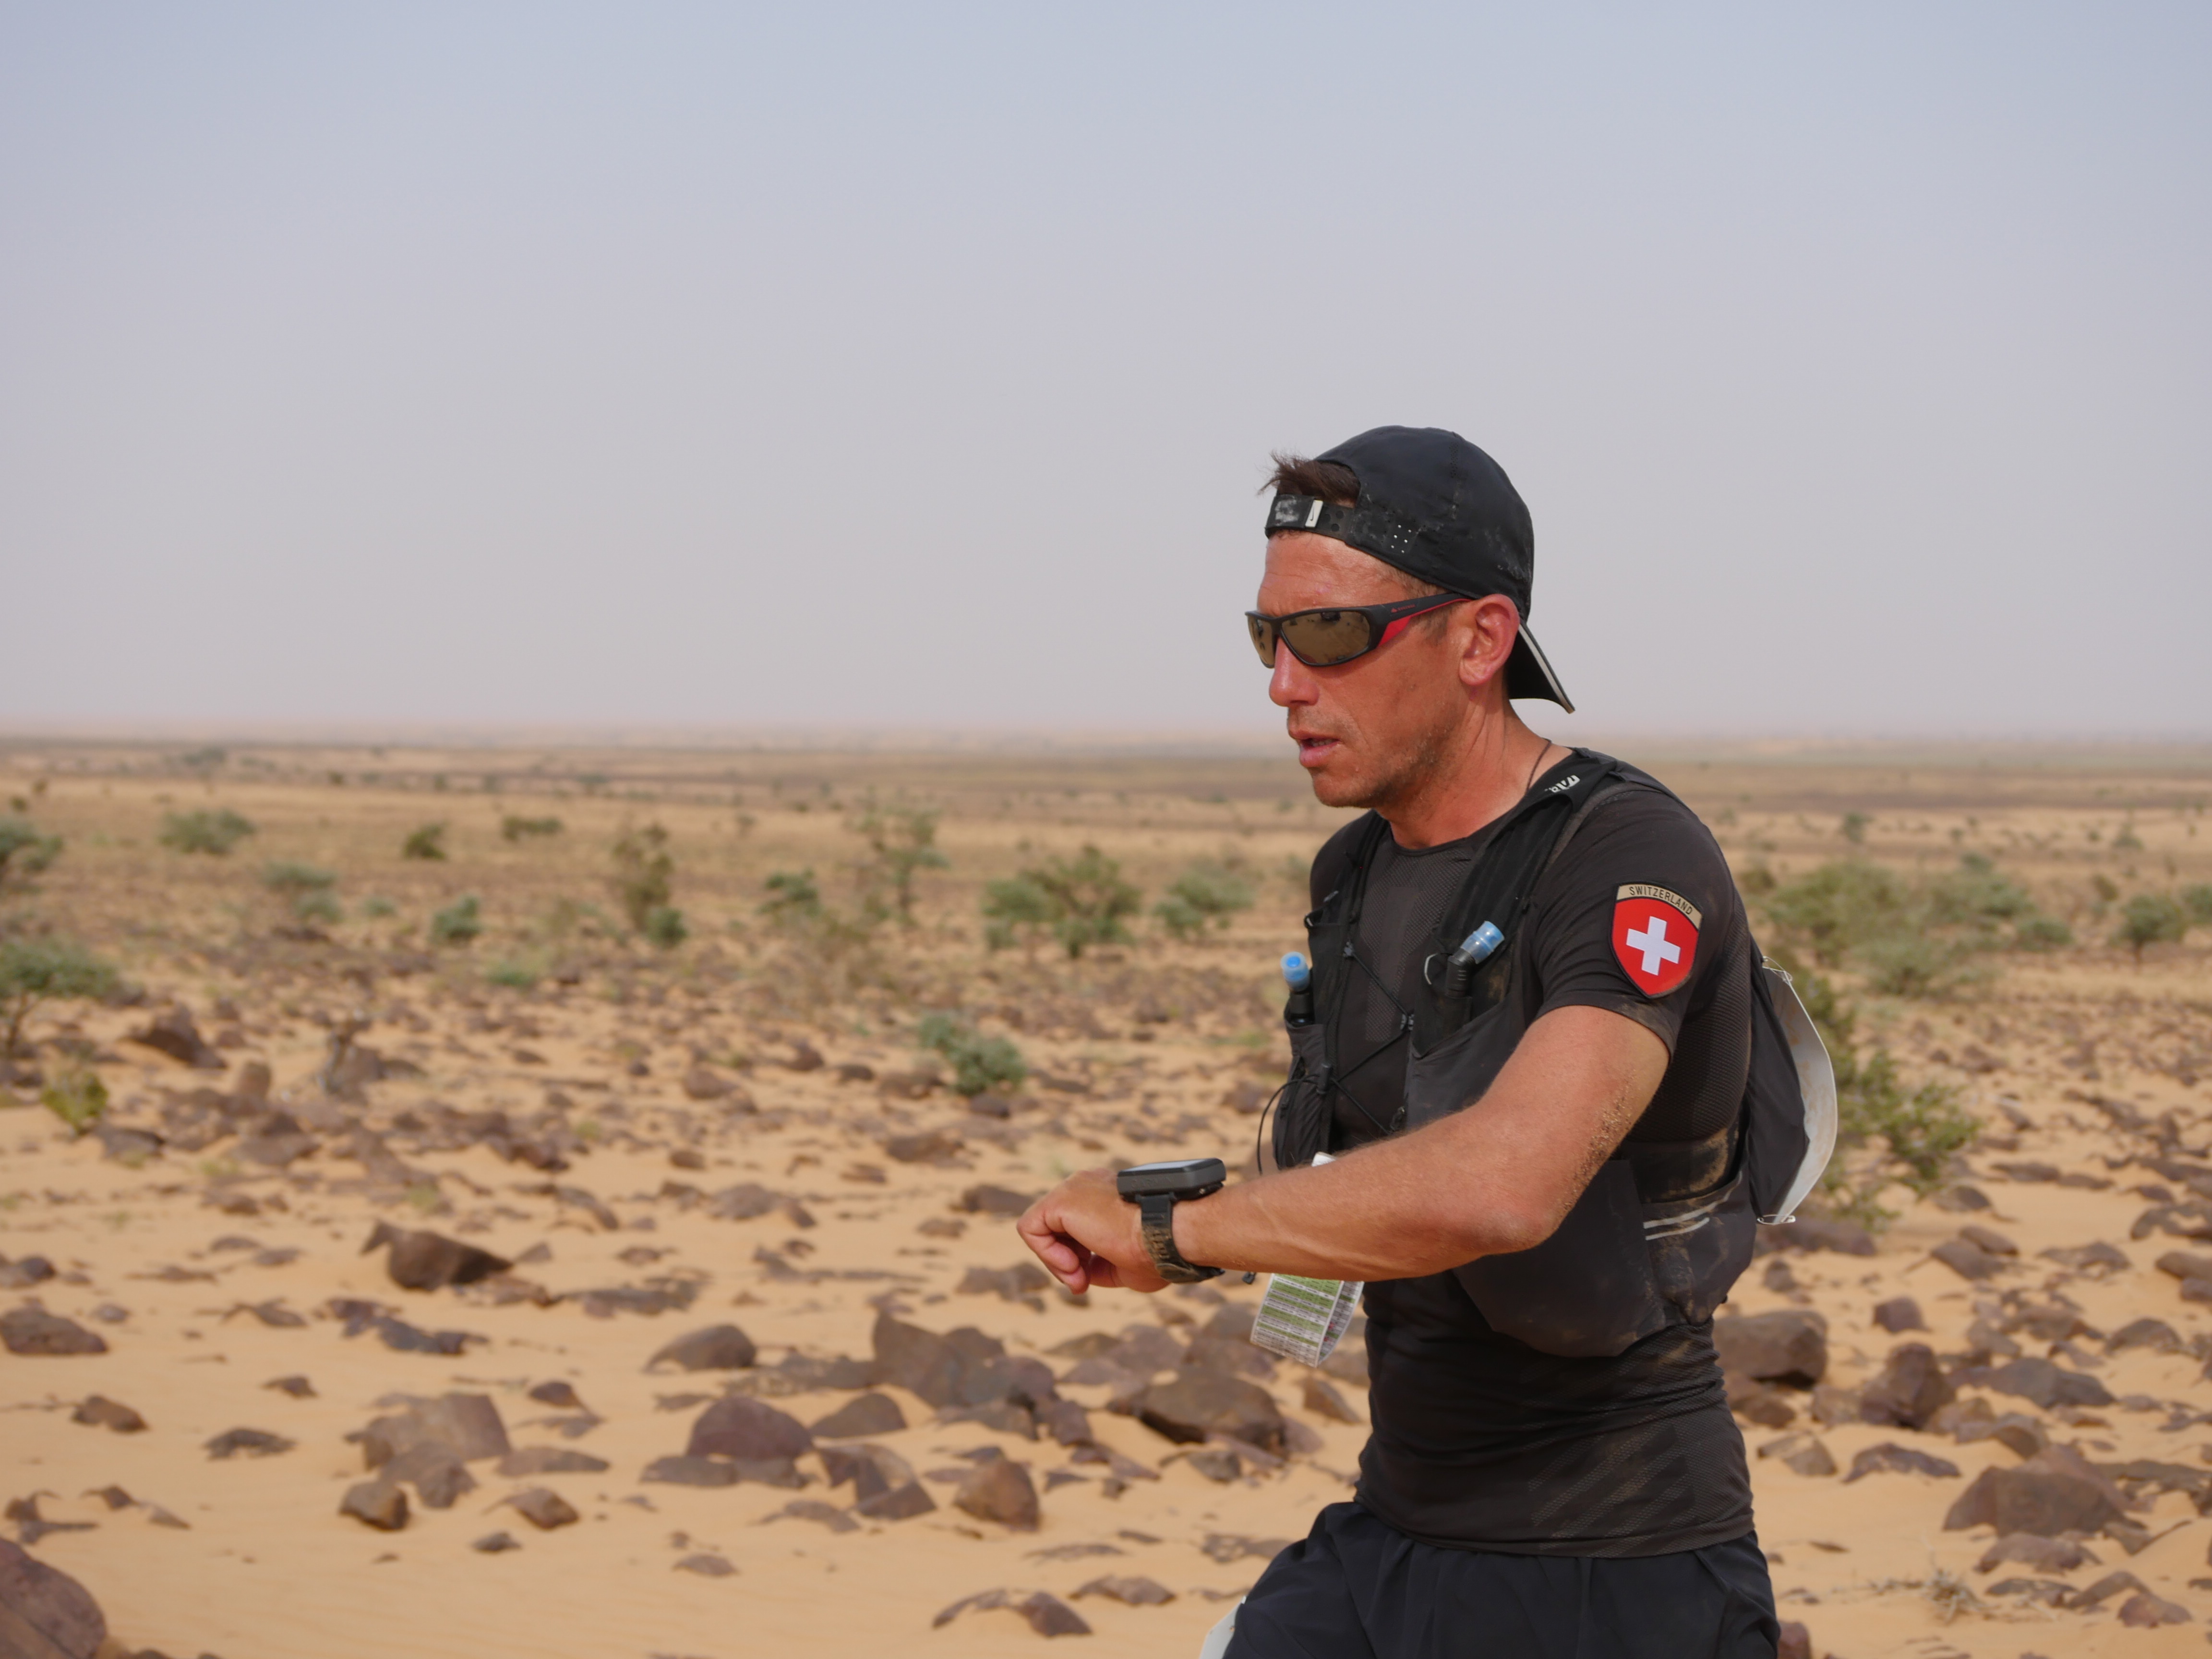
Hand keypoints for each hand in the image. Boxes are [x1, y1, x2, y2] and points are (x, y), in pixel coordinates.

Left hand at [1016, 1167, 1167, 1294]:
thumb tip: (1078, 1272)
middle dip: (1066, 1262)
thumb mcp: (1122, 1263)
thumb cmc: (1156, 1251)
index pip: (1076, 1227)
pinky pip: (1030, 1229)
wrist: (1166, 1236)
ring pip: (1041, 1229)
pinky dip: (1045, 1253)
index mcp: (1105, 1194)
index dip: (1079, 1258)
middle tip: (1082, 1284)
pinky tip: (1071, 1265)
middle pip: (1056, 1229)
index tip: (1090, 1279)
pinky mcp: (1059, 1200)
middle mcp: (1086, 1186)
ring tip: (1080, 1277)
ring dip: (1056, 1263)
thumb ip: (1097, 1264)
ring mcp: (1072, 1189)